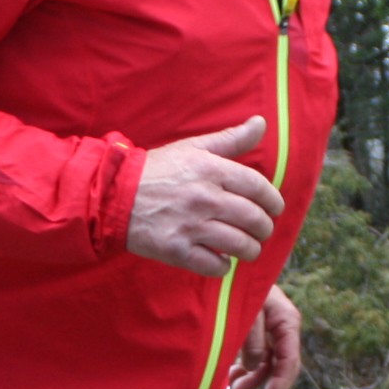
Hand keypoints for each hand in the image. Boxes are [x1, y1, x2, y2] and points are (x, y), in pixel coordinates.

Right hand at [126, 118, 282, 275]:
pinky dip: (224, 266)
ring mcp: (190, 226)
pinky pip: (214, 265)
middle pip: (253, 218)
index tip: (275, 208)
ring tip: (248, 248)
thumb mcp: (193, 148)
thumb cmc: (157, 170)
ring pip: (239, 245)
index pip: (258, 187)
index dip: (273, 201)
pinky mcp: (176, 250)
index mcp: (210, 170)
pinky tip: (221, 259)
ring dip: (250, 249)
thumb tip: (261, 123)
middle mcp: (204, 197)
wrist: (114, 195)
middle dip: (264, 228)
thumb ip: (230, 139)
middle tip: (262, 230)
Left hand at [229, 287, 304, 388]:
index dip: (278, 386)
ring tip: (233, 386)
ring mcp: (273, 329)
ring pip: (269, 363)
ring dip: (253, 377)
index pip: (289, 362)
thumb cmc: (238, 285)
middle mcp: (284, 328)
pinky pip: (259, 355)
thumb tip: (255, 366)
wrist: (230, 266)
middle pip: (282, 366)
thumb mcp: (246, 311)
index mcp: (287, 322)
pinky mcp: (261, 330)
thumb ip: (252, 339)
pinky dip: (247, 366)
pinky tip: (233, 373)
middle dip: (264, 385)